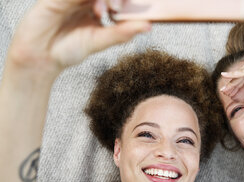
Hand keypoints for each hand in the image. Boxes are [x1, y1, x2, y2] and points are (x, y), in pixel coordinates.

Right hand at [8, 0, 150, 77]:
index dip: (126, 2)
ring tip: (108, 10)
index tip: (133, 11)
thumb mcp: (99, 42)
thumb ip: (121, 33)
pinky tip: (96, 8)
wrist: (41, 58)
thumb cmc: (68, 49)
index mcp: (97, 7)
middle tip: (118, 10)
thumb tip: (147, 27)